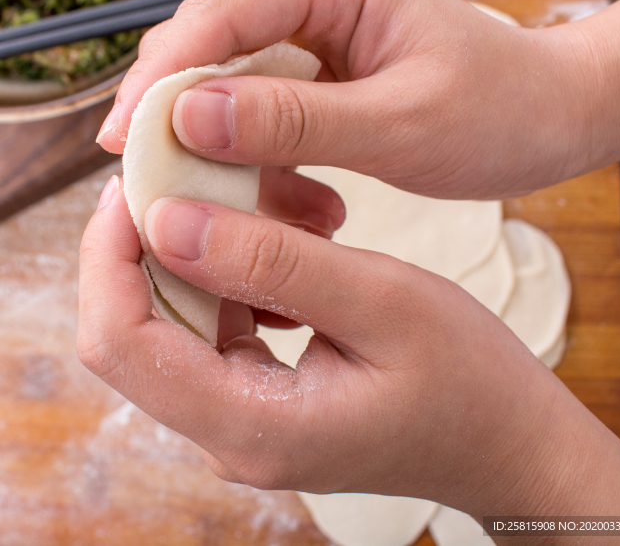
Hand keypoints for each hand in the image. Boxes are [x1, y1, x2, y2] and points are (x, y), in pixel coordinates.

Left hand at [79, 177, 619, 531]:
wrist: (511, 447)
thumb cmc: (472, 383)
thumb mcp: (384, 302)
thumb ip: (274, 262)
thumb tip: (167, 219)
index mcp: (251, 424)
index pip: (121, 341)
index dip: (108, 253)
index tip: (134, 181)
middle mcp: (226, 435)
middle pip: (129, 333)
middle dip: (138, 245)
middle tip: (175, 172)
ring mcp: (237, 422)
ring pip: (164, 325)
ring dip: (185, 255)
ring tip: (235, 195)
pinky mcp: (255, 402)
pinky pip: (206, 330)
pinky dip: (222, 276)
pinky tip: (268, 239)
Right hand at [96, 0, 593, 200]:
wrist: (551, 120)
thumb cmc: (497, 111)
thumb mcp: (399, 124)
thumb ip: (294, 121)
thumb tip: (186, 117)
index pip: (221, 14)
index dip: (161, 77)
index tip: (122, 139)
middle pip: (207, 47)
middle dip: (171, 114)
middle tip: (139, 178)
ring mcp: (310, 37)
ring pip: (225, 88)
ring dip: (215, 149)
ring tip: (217, 206)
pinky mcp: (314, 79)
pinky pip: (257, 119)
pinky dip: (255, 165)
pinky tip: (285, 209)